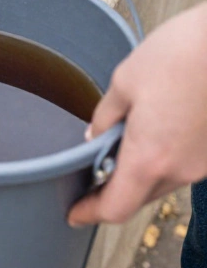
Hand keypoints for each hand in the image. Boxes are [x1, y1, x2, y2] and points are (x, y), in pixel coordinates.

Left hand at [69, 1, 206, 225]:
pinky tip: (153, 131)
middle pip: (139, 197)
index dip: (90, 214)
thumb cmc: (184, 53)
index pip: (115, 207)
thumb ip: (106, 115)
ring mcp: (205, 162)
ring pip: (164, 181)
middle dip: (112, 192)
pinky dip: (164, 157)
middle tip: (88, 179)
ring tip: (118, 146)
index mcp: (150, 157)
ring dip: (140, 173)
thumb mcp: (126, 80)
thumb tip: (94, 134)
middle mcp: (182, 169)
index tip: (74, 214)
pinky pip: (185, 164)